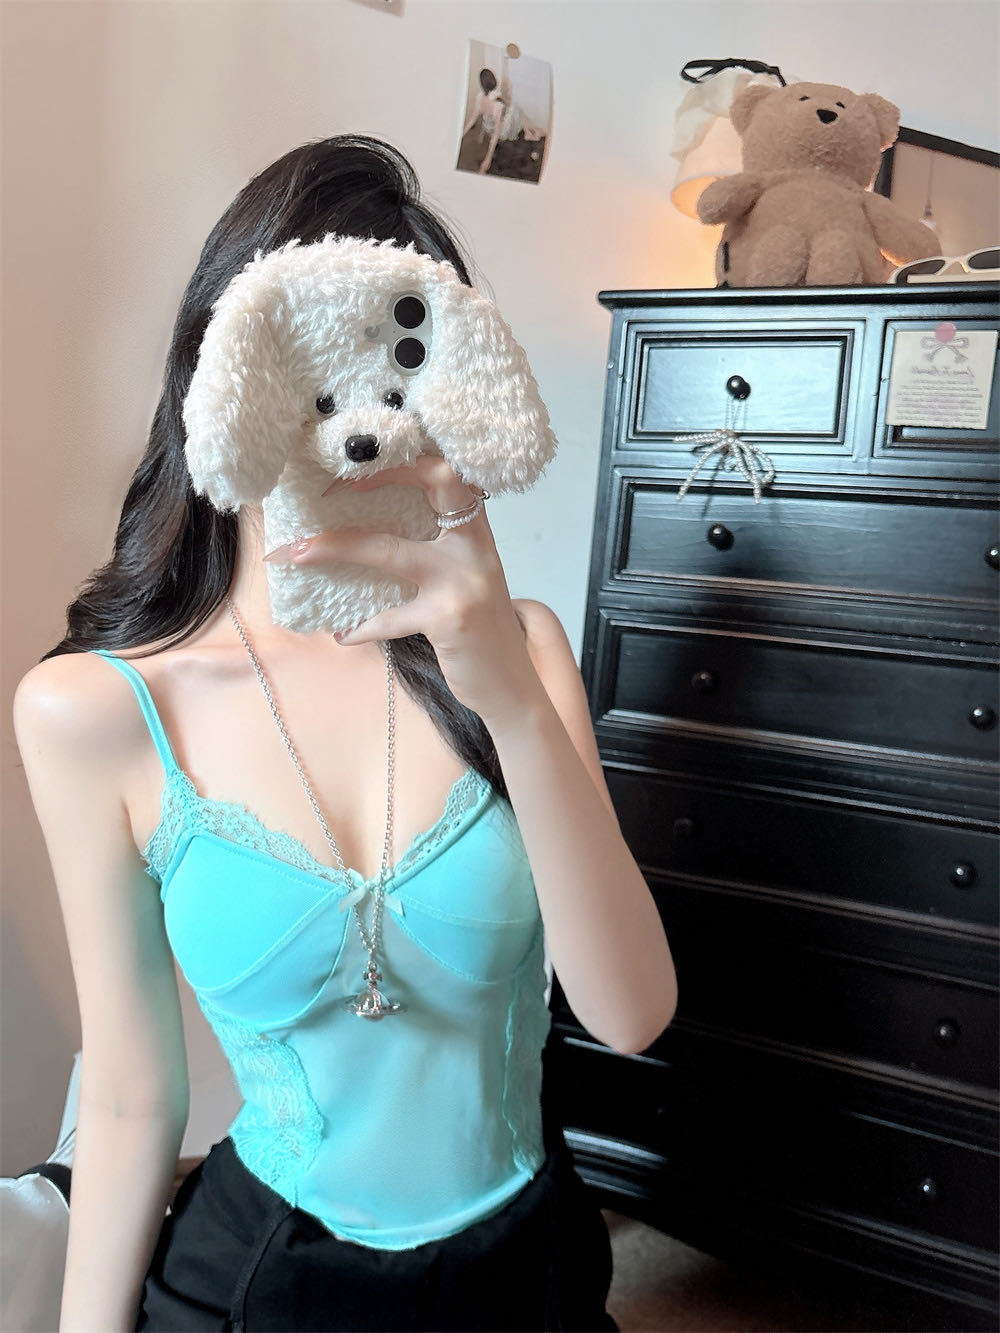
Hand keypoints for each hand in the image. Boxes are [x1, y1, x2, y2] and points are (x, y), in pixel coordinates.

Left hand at [268, 455, 539, 725]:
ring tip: (299, 552)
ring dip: (337, 547)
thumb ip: (435, 556)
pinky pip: (389, 617)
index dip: (408, 462)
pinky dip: (361, 627)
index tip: (363, 469)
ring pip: (389, 549)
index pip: (450, 472)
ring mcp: (463, 581)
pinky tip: (344, 635)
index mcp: (477, 533)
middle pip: (434, 481)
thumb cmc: (481, 634)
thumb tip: (367, 537)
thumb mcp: (465, 584)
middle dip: (379, 475)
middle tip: (332, 488)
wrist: (511, 687)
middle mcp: (475, 548)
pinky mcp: (449, 618)